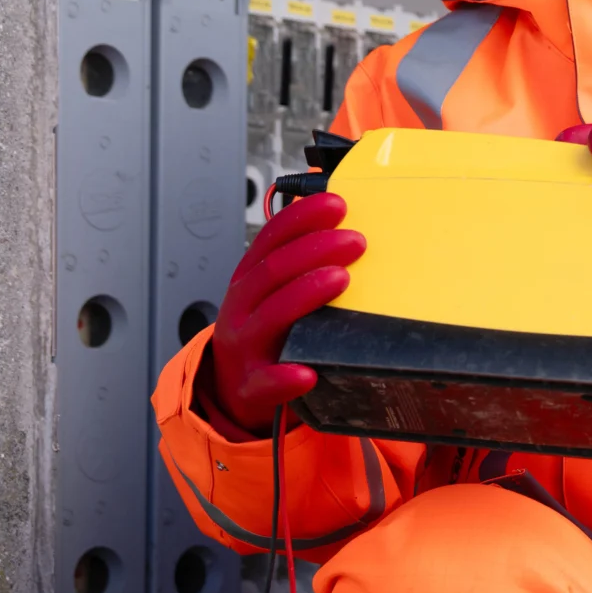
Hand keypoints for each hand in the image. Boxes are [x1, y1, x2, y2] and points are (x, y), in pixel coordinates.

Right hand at [196, 191, 364, 438]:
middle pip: (274, 271)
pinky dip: (286, 377)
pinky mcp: (251, 386)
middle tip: (355, 240)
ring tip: (341, 279)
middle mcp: (242, 307)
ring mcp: (244, 346)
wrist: (236, 388)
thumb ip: (300, 263)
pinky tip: (308, 372)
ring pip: (271, 316)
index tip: (336, 204)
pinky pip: (266, 382)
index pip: (272, 239)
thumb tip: (342, 221)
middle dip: (315, 249)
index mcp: (249, 279)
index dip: (302, 218)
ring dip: (306, 294)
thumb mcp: (274, 292)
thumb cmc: (266, 333)